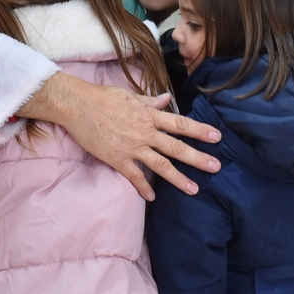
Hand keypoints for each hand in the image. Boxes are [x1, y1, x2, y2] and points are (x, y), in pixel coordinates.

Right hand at [19, 72, 221, 199]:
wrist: (76, 106)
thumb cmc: (102, 97)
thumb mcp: (129, 95)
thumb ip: (149, 101)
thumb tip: (166, 99)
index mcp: (149, 115)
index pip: (180, 124)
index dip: (200, 130)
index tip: (217, 137)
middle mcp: (144, 132)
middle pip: (176, 147)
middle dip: (198, 158)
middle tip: (216, 167)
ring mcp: (132, 147)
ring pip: (160, 165)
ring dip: (179, 178)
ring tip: (194, 189)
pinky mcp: (117, 159)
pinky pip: (134, 176)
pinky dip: (143, 188)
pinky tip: (152, 198)